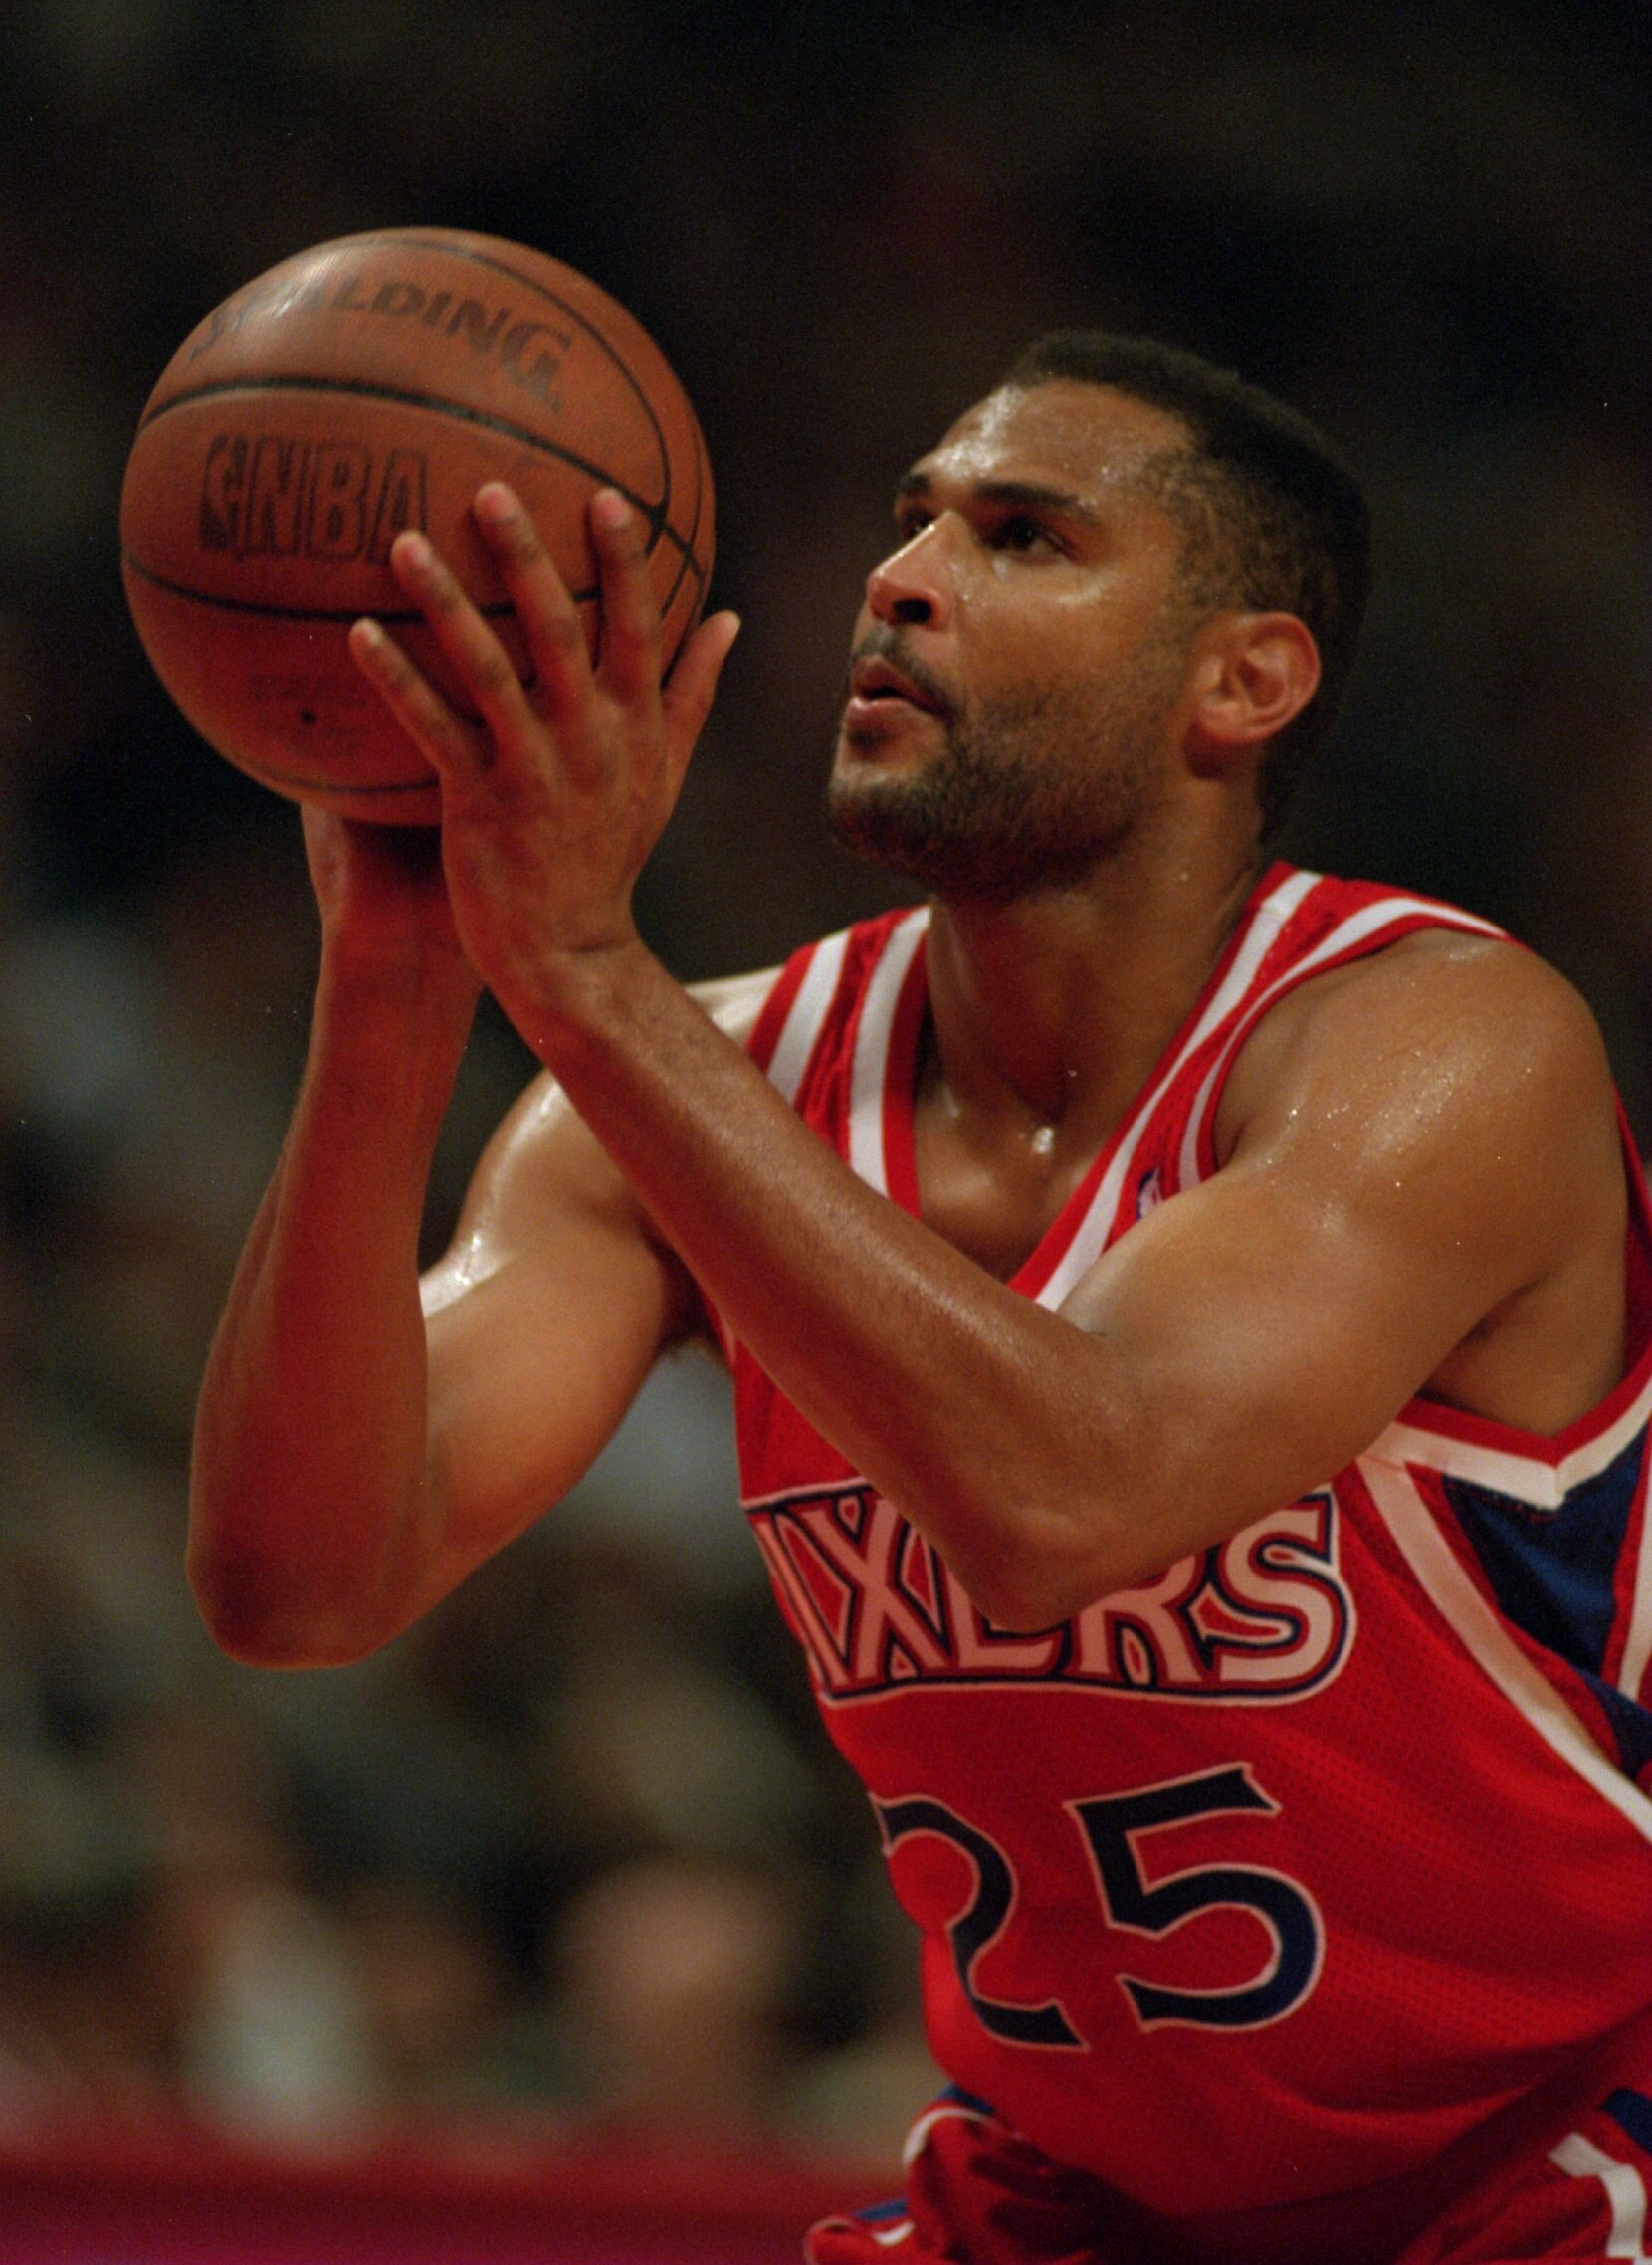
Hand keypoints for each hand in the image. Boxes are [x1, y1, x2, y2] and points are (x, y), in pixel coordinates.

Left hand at [346, 482, 739, 1051]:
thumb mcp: (665, 771)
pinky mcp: (479, 802)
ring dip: (445, 602)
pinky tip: (355, 631)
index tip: (607, 493)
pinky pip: (432, 729)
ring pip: (489, 670)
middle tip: (489, 487)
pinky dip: (396, 680)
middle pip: (562, 631)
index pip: (640, 628)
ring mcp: (533, 769)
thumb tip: (730, 617)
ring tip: (404, 540)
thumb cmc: (611, 851)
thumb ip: (694, 691)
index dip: (625, 560)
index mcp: (637, 724)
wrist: (571, 949)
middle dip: (528, 557)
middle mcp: (590, 739)